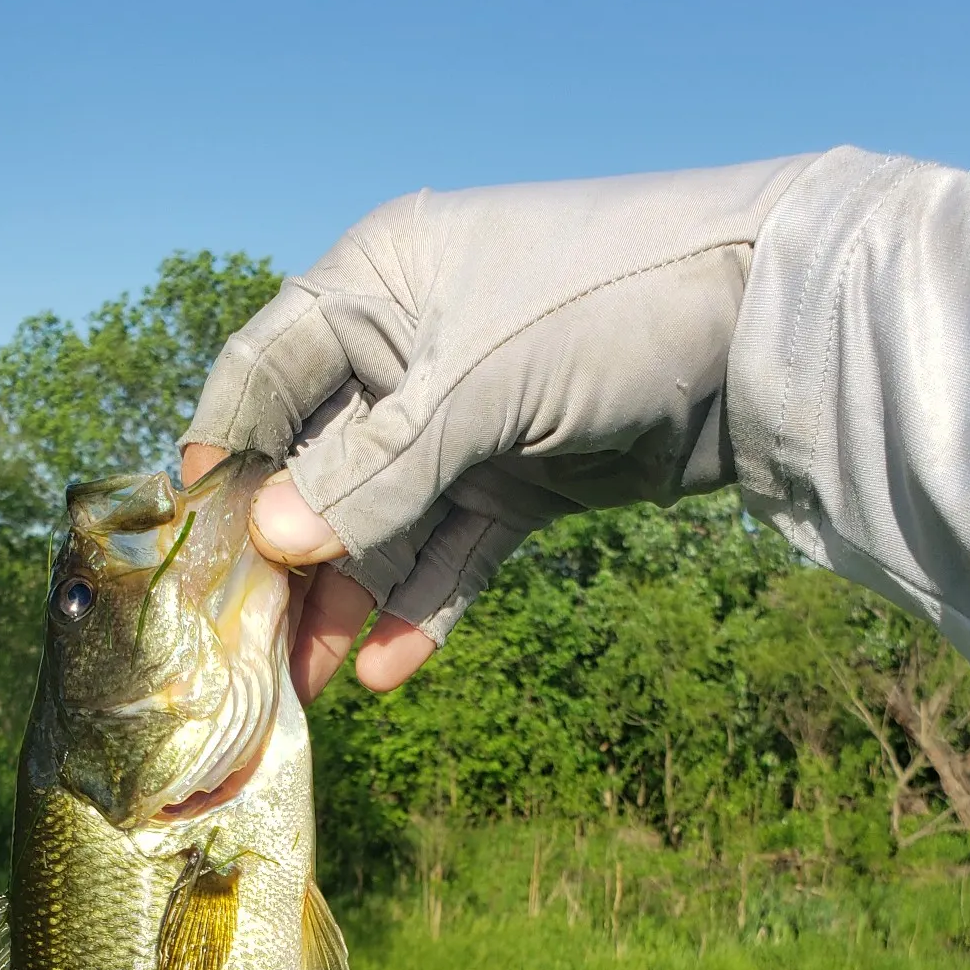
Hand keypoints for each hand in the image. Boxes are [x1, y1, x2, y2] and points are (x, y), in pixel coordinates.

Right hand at [184, 151, 817, 698]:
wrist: (773, 329)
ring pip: (384, 521)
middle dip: (288, 558)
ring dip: (351, 598)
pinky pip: (453, 551)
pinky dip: (424, 605)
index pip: (263, 374)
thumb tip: (274, 545)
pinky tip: (390, 668)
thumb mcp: (479, 385)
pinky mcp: (519, 480)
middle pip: (318, 465)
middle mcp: (407, 352)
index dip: (225, 459)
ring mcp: (466, 422)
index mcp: (374, 286)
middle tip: (251, 647)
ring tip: (313, 683)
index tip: (195, 550)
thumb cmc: (609, 306)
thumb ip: (376, 471)